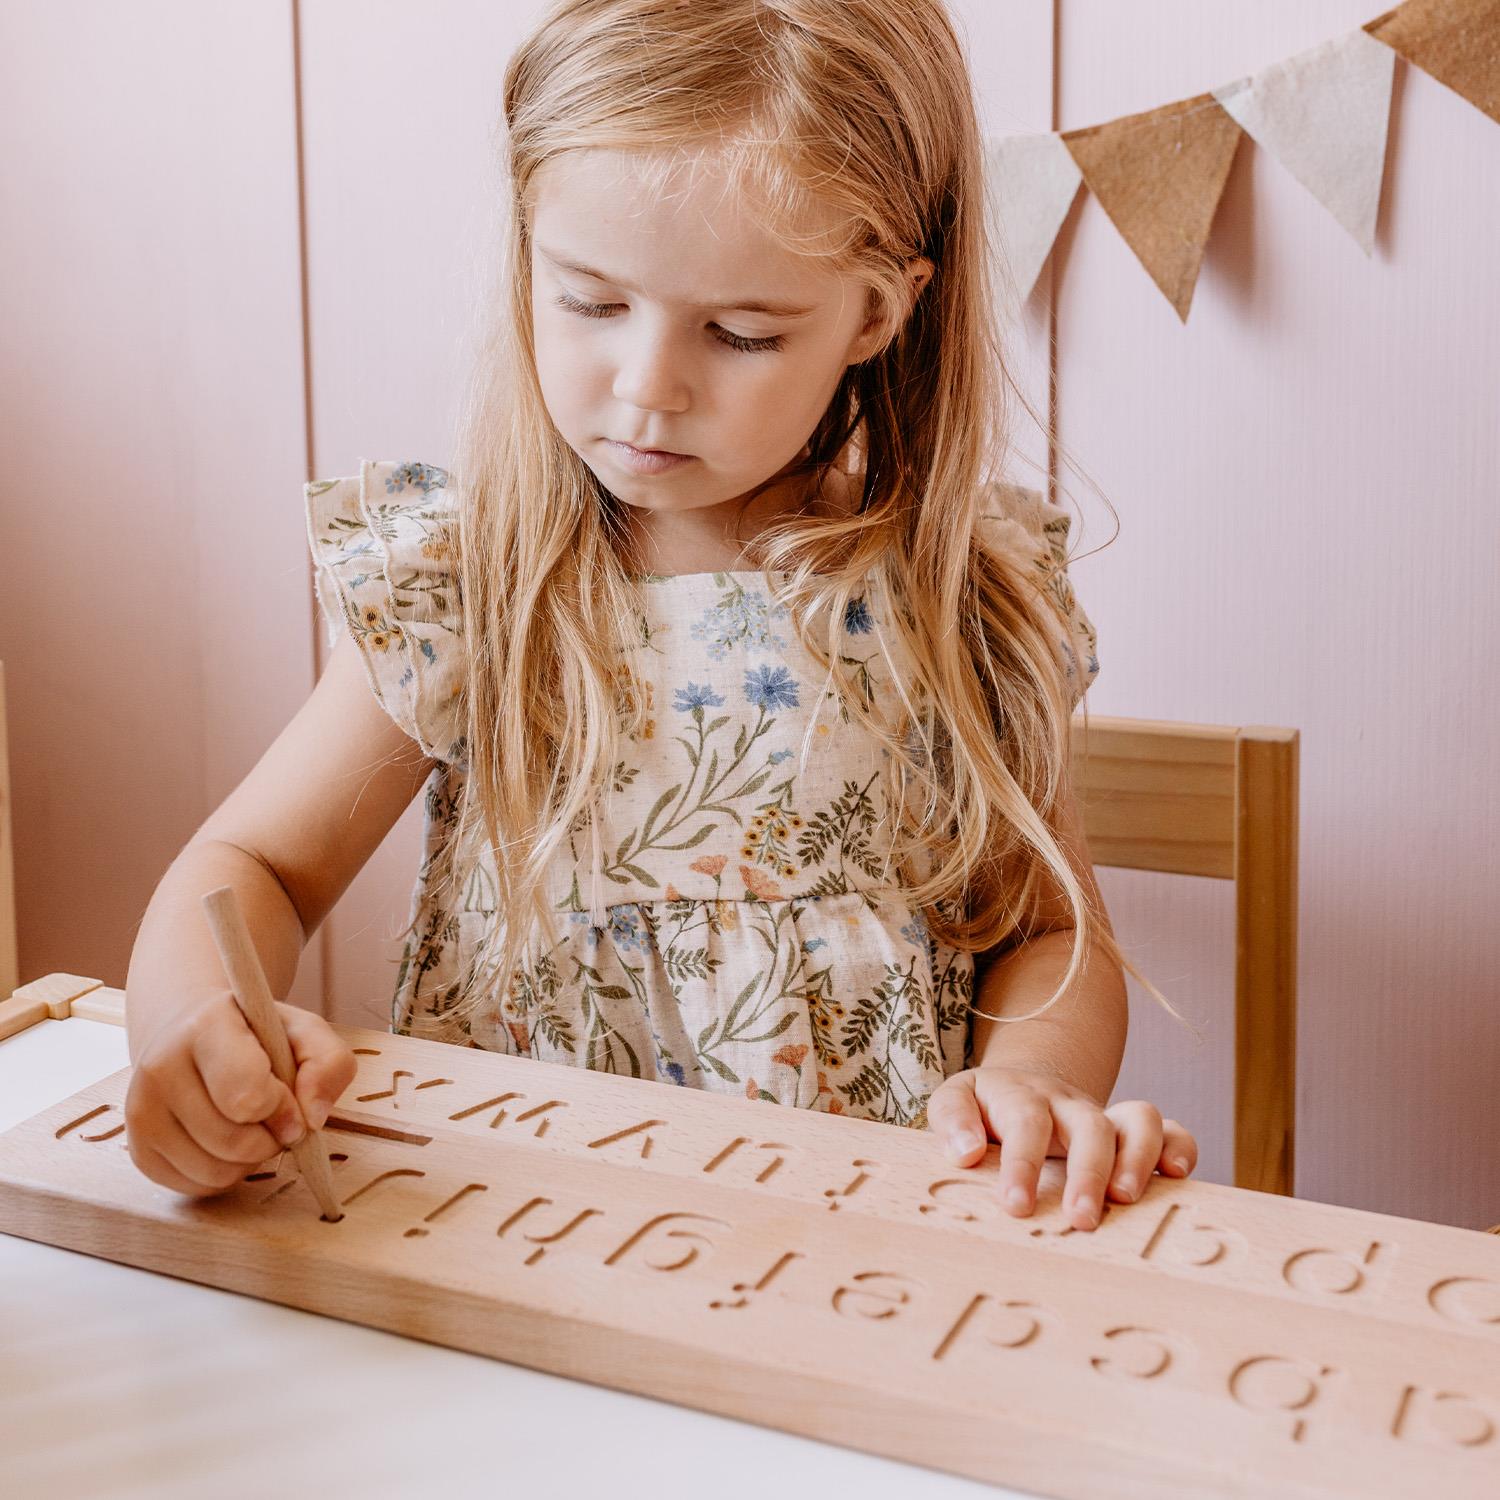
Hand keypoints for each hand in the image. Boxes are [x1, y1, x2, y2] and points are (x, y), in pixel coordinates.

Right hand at [124, 990, 356, 1196]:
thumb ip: (329, 1064)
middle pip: (233, 1142)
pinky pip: (196, 1188)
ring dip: (250, 1160)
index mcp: (205, 1027)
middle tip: (275, 1116)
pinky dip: (224, 1175)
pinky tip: (227, 1142)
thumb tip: (312, 1119)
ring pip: (215, 1172)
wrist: (192, 1034)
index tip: (290, 1100)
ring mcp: (141, 1110)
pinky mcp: (138, 1148)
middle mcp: (160, 1067)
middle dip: (270, 1138)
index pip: (246, 1094)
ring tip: (251, 1127)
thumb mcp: (305, 1031)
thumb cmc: (256, 1035)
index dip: (282, 1109)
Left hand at [924, 1065, 1197, 1230]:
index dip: (1023, 1163)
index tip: (1016, 1205)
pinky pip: (1170, 1130)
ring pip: (1139, 1119)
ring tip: (1126, 1199)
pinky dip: (1180, 1148)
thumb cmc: (985, 1108)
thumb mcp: (956, 1100)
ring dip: (1138, 1158)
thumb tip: (965, 1152)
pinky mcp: (1132, 1132)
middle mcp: (1068, 1103)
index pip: (1025, 1123)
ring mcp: (1104, 1115)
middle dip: (1088, 1172)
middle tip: (1081, 1220)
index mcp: (1021, 1095)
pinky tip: (1177, 1177)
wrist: (1022, 1086)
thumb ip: (952, 1119)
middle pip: (1089, 1123)